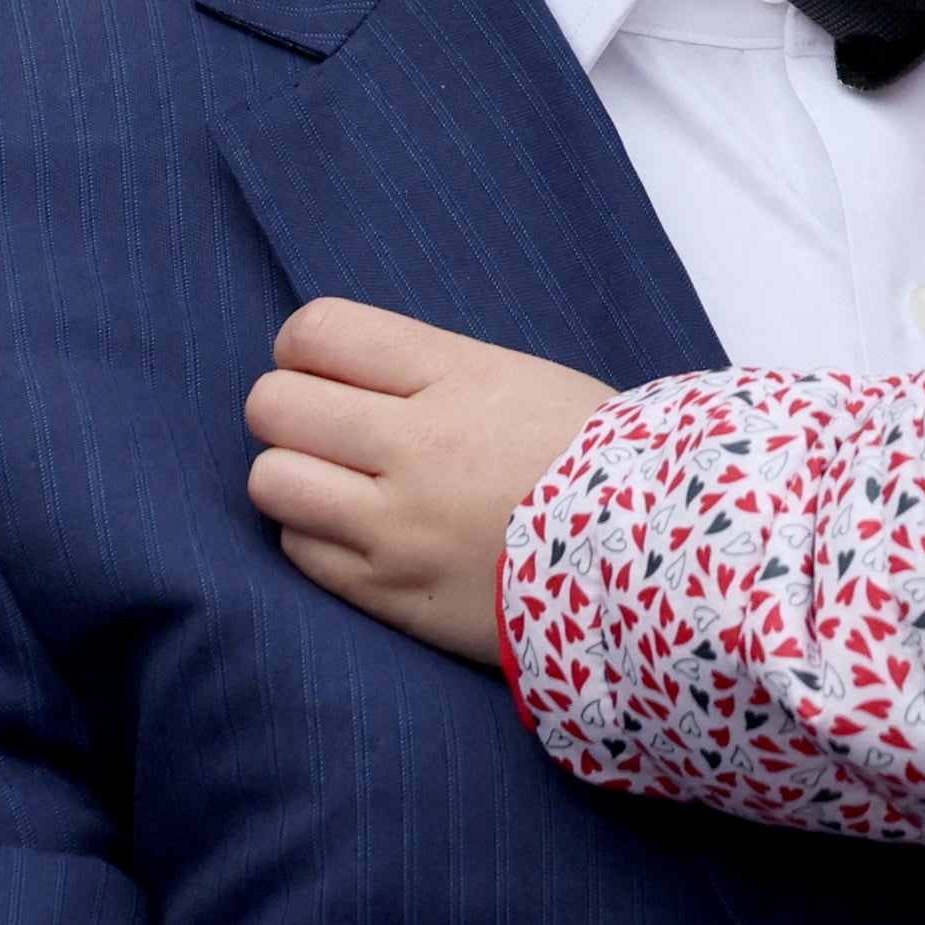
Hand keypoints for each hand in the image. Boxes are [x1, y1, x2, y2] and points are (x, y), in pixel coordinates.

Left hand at [245, 299, 614, 665]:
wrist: (652, 557)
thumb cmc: (592, 456)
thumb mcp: (516, 377)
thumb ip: (426, 369)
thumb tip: (341, 369)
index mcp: (451, 375)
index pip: (316, 333)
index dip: (302, 347)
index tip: (323, 366)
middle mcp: (412, 446)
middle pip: (273, 405)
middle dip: (289, 410)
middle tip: (328, 427)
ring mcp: (395, 526)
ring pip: (272, 481)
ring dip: (295, 476)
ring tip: (339, 484)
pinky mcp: (391, 592)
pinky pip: (300, 552)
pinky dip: (316, 538)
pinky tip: (360, 533)